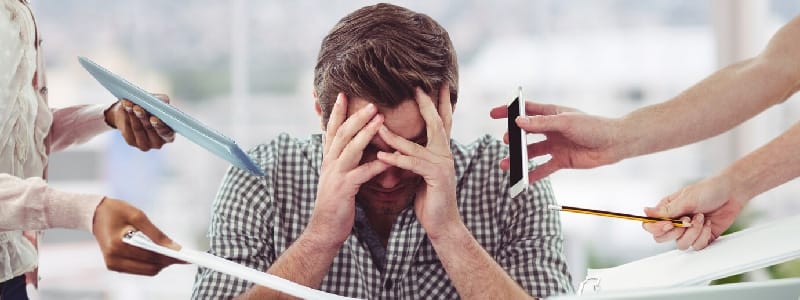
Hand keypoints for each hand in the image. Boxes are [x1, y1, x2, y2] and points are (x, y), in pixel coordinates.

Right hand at [92, 197, 183, 274]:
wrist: (95, 214)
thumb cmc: (117, 211)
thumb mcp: (138, 216)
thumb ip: (157, 234)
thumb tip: (175, 248)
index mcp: (118, 245)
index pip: (150, 256)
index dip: (169, 257)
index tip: (185, 257)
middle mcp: (114, 259)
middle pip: (149, 267)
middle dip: (167, 262)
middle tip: (182, 255)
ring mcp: (113, 265)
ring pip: (146, 271)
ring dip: (160, 264)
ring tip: (173, 254)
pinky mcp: (114, 266)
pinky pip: (139, 269)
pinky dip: (151, 263)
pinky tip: (159, 254)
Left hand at [105, 95, 175, 150]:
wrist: (135, 112)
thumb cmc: (151, 108)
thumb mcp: (160, 103)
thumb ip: (163, 103)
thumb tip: (161, 102)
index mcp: (169, 135)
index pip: (167, 133)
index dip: (160, 126)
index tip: (153, 118)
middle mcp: (158, 143)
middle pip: (150, 129)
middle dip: (143, 117)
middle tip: (137, 108)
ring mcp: (144, 144)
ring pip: (137, 128)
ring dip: (132, 115)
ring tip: (128, 104)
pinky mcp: (131, 142)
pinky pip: (128, 129)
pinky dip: (126, 116)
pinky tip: (125, 108)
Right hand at [305, 93, 388, 246]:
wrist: (324, 229)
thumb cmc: (335, 203)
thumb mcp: (336, 177)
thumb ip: (343, 160)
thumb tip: (351, 146)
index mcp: (328, 159)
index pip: (332, 130)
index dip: (337, 112)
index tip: (344, 94)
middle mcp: (329, 163)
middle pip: (342, 133)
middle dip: (356, 116)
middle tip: (372, 101)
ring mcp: (335, 175)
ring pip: (351, 148)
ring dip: (366, 132)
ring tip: (380, 119)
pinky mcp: (344, 189)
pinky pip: (362, 174)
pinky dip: (376, 165)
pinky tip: (390, 159)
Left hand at [376, 86, 460, 237]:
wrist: (442, 224)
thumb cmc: (430, 198)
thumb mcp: (422, 173)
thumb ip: (416, 156)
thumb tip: (402, 144)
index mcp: (442, 151)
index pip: (442, 121)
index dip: (439, 102)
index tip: (437, 84)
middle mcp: (445, 154)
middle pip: (437, 123)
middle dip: (427, 104)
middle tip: (417, 87)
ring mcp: (443, 165)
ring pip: (416, 145)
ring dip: (394, 136)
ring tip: (378, 125)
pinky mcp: (436, 178)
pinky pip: (412, 165)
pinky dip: (396, 160)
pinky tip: (381, 156)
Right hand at [489, 102, 621, 181]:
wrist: (614, 144)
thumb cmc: (593, 127)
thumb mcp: (566, 122)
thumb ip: (541, 123)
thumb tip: (518, 122)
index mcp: (552, 114)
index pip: (526, 110)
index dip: (509, 111)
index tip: (493, 114)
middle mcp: (551, 129)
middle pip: (526, 133)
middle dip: (513, 138)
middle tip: (506, 141)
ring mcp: (555, 145)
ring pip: (532, 152)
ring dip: (519, 158)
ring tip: (506, 164)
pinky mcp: (561, 160)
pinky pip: (543, 168)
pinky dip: (533, 174)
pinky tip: (522, 180)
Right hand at [642, 176, 745, 249]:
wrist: (732, 193)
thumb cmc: (708, 190)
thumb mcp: (686, 199)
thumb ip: (666, 210)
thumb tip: (645, 212)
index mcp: (666, 210)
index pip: (650, 226)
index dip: (657, 228)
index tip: (670, 224)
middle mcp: (675, 222)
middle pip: (661, 238)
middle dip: (676, 232)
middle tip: (687, 221)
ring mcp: (688, 231)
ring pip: (680, 244)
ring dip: (693, 232)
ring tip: (701, 218)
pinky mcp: (701, 237)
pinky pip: (696, 246)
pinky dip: (703, 236)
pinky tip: (708, 223)